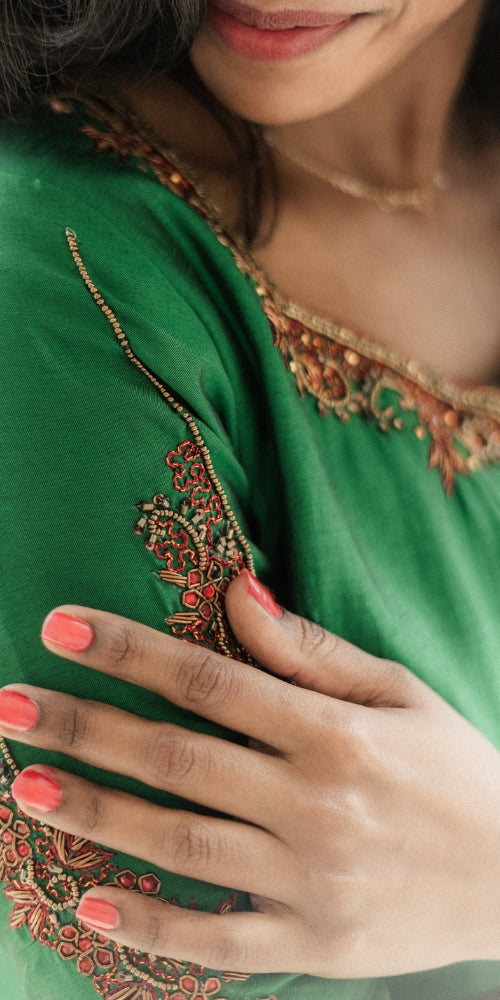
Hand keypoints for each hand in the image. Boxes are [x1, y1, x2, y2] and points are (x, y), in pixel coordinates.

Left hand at [0, 569, 498, 977]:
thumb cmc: (452, 769)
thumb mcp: (397, 692)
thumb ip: (309, 649)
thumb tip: (234, 591)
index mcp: (334, 733)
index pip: (211, 680)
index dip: (130, 651)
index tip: (61, 626)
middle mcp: (316, 803)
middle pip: (178, 758)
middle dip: (87, 727)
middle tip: (10, 705)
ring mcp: (311, 882)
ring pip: (184, 843)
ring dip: (99, 814)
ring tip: (26, 785)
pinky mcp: (314, 946)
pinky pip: (221, 939)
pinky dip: (155, 926)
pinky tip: (93, 903)